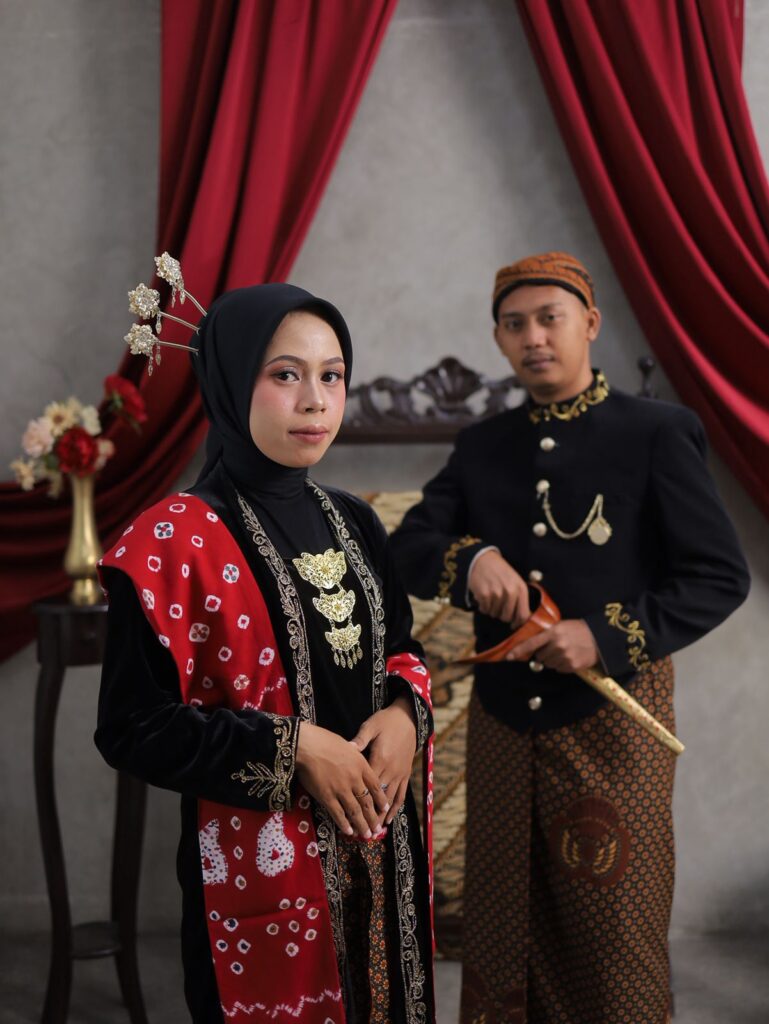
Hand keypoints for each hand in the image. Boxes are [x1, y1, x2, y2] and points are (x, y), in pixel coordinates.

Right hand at [295, 722, 388, 837]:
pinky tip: (349, 832)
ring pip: (355, 811)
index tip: (384, 808)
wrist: (308, 746)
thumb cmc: (325, 741)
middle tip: (378, 830)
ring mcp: (341, 789)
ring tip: (366, 835)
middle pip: (367, 802)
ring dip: (361, 825)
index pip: (375, 786)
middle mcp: (354, 779)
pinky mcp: (327, 796)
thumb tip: (357, 751)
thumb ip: (355, 753)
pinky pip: (338, 813)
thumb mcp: (347, 745)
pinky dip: (344, 824)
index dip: (381, 799)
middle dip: (373, 818)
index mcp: (361, 765)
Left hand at [349, 695, 416, 825]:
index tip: (349, 814)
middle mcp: (391, 770)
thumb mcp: (371, 726)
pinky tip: (389, 819)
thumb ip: (360, 740)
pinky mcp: (406, 773)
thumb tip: (347, 749)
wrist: (408, 718)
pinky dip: (396, 808)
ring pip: (390, 799)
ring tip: (374, 832)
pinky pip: (401, 794)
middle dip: (370, 815)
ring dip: (382, 816)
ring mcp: (399, 773)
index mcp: (380, 758)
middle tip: (361, 832)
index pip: (366, 785)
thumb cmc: (386, 721)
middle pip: (378, 797)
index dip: (358, 800)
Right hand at [468, 549, 530, 623]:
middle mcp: (510, 591)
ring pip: (494, 614)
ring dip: (492, 609)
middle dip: (502, 615)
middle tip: (499, 606)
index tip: (514, 625)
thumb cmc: (501, 572)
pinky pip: (484, 610)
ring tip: (491, 596)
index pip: (523, 615)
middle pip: (507, 617)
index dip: (518, 623)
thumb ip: (520, 599)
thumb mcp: (516, 582)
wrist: (483, 559)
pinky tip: (484, 595)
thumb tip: (522, 620)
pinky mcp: (484, 594)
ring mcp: (496, 593)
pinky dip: (483, 606)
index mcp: (521, 589)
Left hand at [506, 618, 598, 672]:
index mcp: (553, 633)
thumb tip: (531, 644)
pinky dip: (562, 665)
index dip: (518, 650)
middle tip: (555, 647)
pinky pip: (558, 669)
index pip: (531, 643)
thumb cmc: (577, 630)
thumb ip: (546, 634)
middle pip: (539, 657)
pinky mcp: (571, 666)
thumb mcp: (560, 626)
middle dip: (544, 654)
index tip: (508, 656)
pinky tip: (570, 657)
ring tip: (564, 651)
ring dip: (553, 660)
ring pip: (548, 664)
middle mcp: (557, 645)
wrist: (599, 638)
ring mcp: (565, 656)